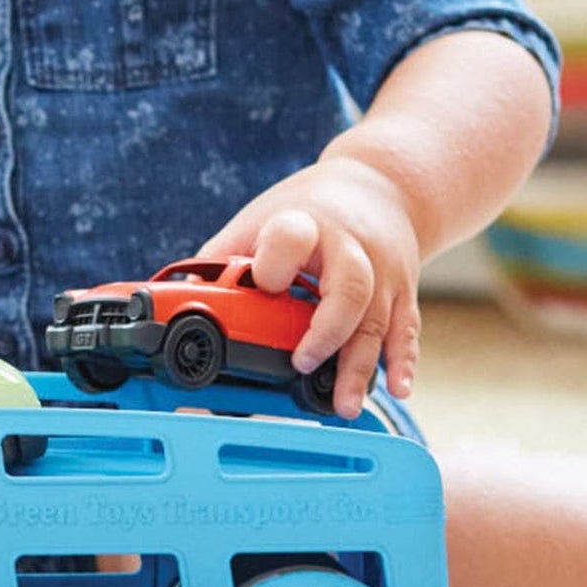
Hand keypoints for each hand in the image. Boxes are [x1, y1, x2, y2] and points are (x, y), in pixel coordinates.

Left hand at [200, 154, 422, 415]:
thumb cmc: (311, 206)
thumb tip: (179, 298)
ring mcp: (383, 270)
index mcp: (306, 223)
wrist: (381, 183)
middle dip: (327, 331)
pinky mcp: (404, 290)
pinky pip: (406, 328)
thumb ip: (227, 254)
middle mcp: (351, 246)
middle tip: (302, 365)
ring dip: (359, 366)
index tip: (263, 285)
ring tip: (342, 404)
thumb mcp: (265, 217)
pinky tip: (397, 387)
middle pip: (349, 288)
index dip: (276, 265)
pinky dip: (402, 360)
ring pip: (377, 319)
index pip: (293, 238)